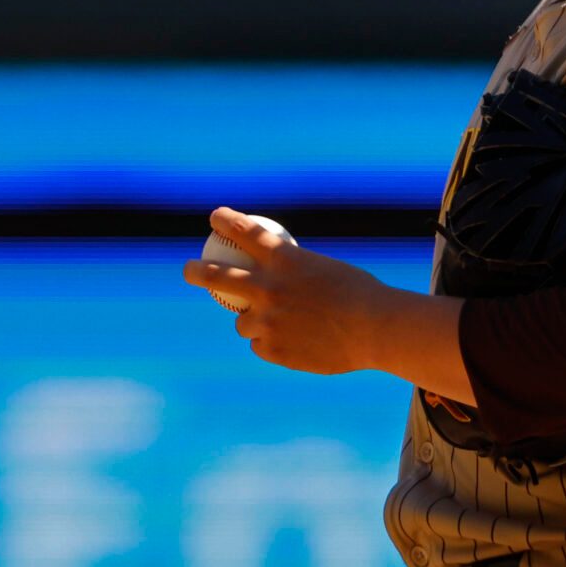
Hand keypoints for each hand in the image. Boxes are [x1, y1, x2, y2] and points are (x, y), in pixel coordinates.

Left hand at [181, 206, 389, 374]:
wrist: (377, 329)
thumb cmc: (362, 296)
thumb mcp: (327, 271)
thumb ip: (297, 273)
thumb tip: (282, 271)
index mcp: (285, 260)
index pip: (246, 233)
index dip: (226, 221)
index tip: (214, 217)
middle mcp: (269, 287)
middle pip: (217, 276)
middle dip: (196, 271)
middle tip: (188, 270)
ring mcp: (268, 320)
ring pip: (242, 322)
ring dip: (252, 320)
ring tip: (276, 324)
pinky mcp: (272, 348)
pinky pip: (261, 345)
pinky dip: (272, 343)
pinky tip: (292, 344)